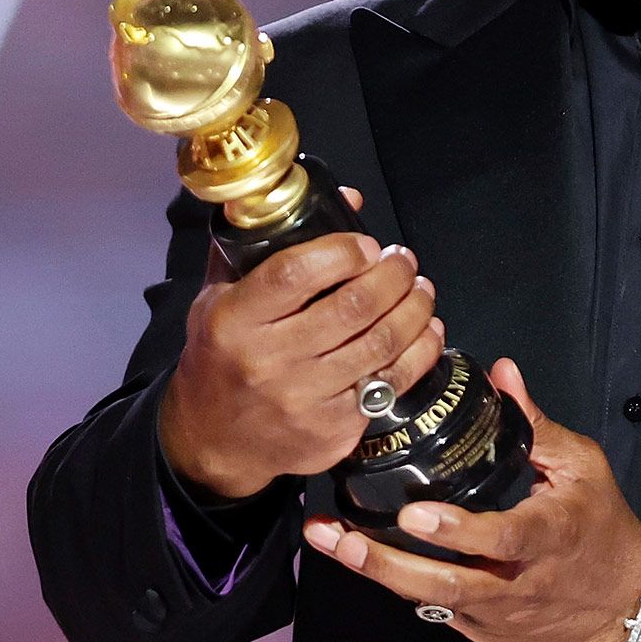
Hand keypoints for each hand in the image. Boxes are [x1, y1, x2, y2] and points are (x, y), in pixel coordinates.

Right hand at [159, 187, 445, 498]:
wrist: (213, 443)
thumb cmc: (221, 357)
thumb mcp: (219, 297)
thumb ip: (267, 244)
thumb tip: (348, 198)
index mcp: (234, 321)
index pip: (294, 274)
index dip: (341, 251)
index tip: (366, 245)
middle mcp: (268, 362)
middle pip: (351, 308)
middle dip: (392, 275)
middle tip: (403, 261)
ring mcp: (304, 401)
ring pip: (381, 344)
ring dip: (414, 309)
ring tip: (420, 289)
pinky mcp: (334, 431)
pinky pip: (392, 384)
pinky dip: (420, 351)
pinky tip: (427, 331)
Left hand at [301, 357, 640, 641]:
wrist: (624, 601)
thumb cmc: (602, 527)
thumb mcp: (581, 466)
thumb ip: (535, 423)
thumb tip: (501, 372)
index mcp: (548, 536)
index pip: (500, 538)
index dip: (456, 531)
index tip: (414, 514)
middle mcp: (519, 582)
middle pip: (448, 586)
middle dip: (388, 564)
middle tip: (341, 538)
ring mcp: (498, 613)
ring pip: (431, 602)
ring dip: (379, 574)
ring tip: (333, 543)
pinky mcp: (485, 632)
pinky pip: (437, 609)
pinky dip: (401, 585)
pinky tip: (364, 558)